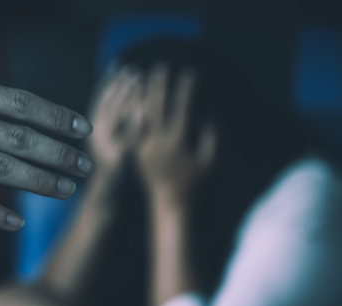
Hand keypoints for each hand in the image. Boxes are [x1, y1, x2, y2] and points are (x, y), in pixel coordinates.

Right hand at [87, 65, 142, 177]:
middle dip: (119, 85)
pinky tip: (144, 115)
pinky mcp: (114, 161)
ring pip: (112, 119)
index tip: (120, 62)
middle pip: (105, 105)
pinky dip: (133, 127)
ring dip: (125, 99)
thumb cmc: (112, 165)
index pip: (99, 98)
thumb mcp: (109, 139)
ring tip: (139, 84)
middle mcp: (93, 136)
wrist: (105, 195)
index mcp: (92, 128)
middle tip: (134, 70)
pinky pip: (125, 141)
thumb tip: (124, 89)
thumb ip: (114, 118)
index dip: (109, 80)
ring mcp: (102, 148)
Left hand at [136, 65, 216, 202]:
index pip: (181, 111)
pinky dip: (131, 112)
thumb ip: (211, 140)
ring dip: (140, 96)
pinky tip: (131, 97)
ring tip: (140, 77)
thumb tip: (209, 118)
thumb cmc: (193, 183)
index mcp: (176, 144)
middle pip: (157, 109)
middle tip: (160, 67)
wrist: (168, 202)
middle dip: (159, 87)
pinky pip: (131, 128)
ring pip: (139, 117)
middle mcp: (157, 144)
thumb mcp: (209, 163)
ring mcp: (143, 147)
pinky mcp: (135, 151)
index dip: (185, 91)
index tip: (188, 73)